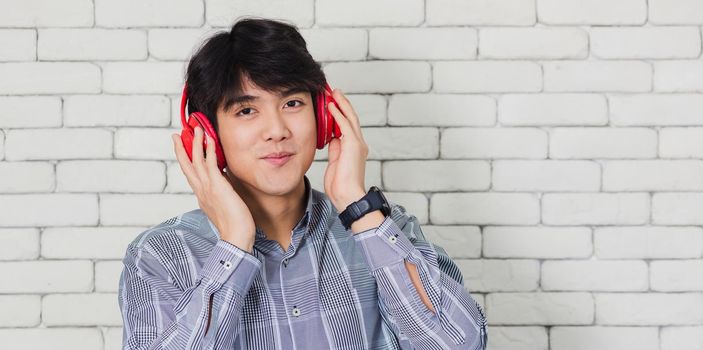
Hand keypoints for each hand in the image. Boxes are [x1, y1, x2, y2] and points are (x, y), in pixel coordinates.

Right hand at [171, 126, 255, 252]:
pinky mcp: (217, 185)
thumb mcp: (223, 207)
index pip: (190, 175)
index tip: (182, 150)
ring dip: (195, 143)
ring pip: (196, 160)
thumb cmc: (234, 226)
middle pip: (187, 165)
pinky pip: (211, 163)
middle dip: (181, 149)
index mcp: (201, 196)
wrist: (236, 236)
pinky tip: (209, 138)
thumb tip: (223, 185)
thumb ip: (220, 195)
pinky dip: (208, 149)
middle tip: (177, 135)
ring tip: (196, 129)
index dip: (185, 161)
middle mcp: (201, 191)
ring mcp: (207, 187)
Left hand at [323, 88, 368, 212]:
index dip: (341, 113)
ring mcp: (357, 144)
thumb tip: (332, 139)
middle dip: (343, 104)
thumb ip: (335, 150)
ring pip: (350, 118)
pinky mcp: (353, 145)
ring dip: (341, 104)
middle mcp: (358, 144)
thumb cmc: (341, 186)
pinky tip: (331, 105)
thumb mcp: (334, 164)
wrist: (348, 197)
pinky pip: (345, 125)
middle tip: (334, 92)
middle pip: (351, 118)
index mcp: (354, 149)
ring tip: (333, 93)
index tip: (333, 103)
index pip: (347, 126)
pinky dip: (338, 114)